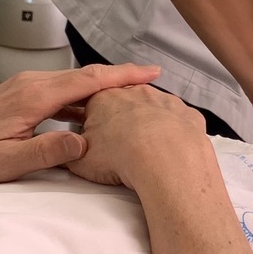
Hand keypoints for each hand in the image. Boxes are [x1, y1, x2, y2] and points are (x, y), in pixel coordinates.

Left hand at [0, 65, 161, 185]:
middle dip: (120, 77)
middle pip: (86, 75)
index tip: (151, 72)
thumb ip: (48, 151)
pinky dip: (82, 96)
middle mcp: (30, 84)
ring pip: (73, 82)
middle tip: (153, 82)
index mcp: (32, 96)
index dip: (123, 76)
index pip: (88, 80)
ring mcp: (22, 87)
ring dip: (102, 88)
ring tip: (131, 96)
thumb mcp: (7, 163)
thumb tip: (86, 142)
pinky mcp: (17, 95)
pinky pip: (59, 90)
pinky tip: (92, 110)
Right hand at [69, 82, 213, 187]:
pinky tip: (167, 150)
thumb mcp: (81, 161)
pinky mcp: (186, 114)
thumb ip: (70, 154)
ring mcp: (164, 101)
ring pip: (153, 110)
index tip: (92, 136)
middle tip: (117, 148)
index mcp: (105, 97)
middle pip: (124, 105)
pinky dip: (174, 133)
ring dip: (148, 126)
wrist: (164, 160)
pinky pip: (178, 121)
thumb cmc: (124, 156)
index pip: (92, 102)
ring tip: (143, 151)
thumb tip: (66, 158)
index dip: (90, 122)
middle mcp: (136, 93)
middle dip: (120, 122)